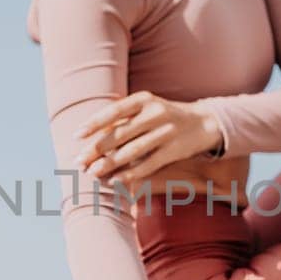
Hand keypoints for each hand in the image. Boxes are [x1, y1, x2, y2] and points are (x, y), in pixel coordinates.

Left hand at [75, 92, 221, 191]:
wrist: (204, 123)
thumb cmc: (163, 116)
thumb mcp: (145, 109)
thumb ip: (122, 120)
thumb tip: (90, 138)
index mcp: (144, 99)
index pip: (114, 111)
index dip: (94, 124)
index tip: (76, 136)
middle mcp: (155, 113)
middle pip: (121, 133)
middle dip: (97, 149)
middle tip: (78, 161)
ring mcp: (167, 132)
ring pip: (132, 150)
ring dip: (110, 163)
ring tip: (93, 173)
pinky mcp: (174, 150)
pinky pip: (148, 164)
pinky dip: (130, 174)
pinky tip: (115, 181)